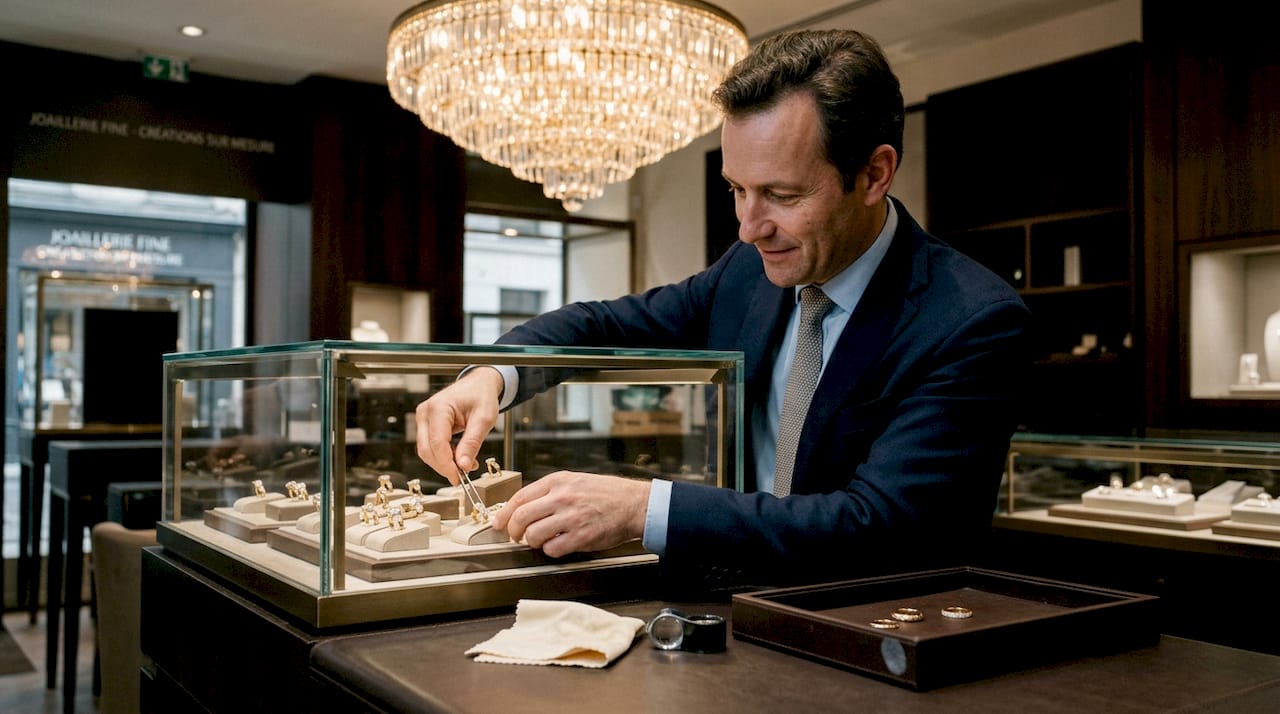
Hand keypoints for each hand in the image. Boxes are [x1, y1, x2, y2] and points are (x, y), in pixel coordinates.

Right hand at [414, 367, 503, 483]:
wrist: (478, 385)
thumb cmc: (481, 395)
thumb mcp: (484, 419)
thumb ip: (472, 443)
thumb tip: (463, 466)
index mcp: (439, 407)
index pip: (436, 443)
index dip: (446, 464)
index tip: (458, 477)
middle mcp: (426, 412)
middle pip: (427, 450)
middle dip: (444, 466)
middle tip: (463, 476)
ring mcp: (424, 418)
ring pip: (427, 450)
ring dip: (444, 462)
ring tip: (466, 464)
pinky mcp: (427, 425)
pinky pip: (431, 446)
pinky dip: (444, 456)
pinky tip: (459, 457)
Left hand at [492, 471, 649, 557]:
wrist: (633, 504)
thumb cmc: (606, 494)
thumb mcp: (575, 482)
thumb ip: (550, 492)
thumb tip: (523, 507)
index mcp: (558, 482)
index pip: (519, 497)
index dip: (504, 513)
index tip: (499, 523)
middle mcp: (562, 497)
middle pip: (521, 517)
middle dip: (513, 531)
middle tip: (516, 536)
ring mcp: (571, 517)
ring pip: (533, 535)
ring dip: (533, 542)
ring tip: (543, 539)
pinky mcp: (581, 536)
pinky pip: (552, 549)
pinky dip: (551, 550)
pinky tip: (559, 544)